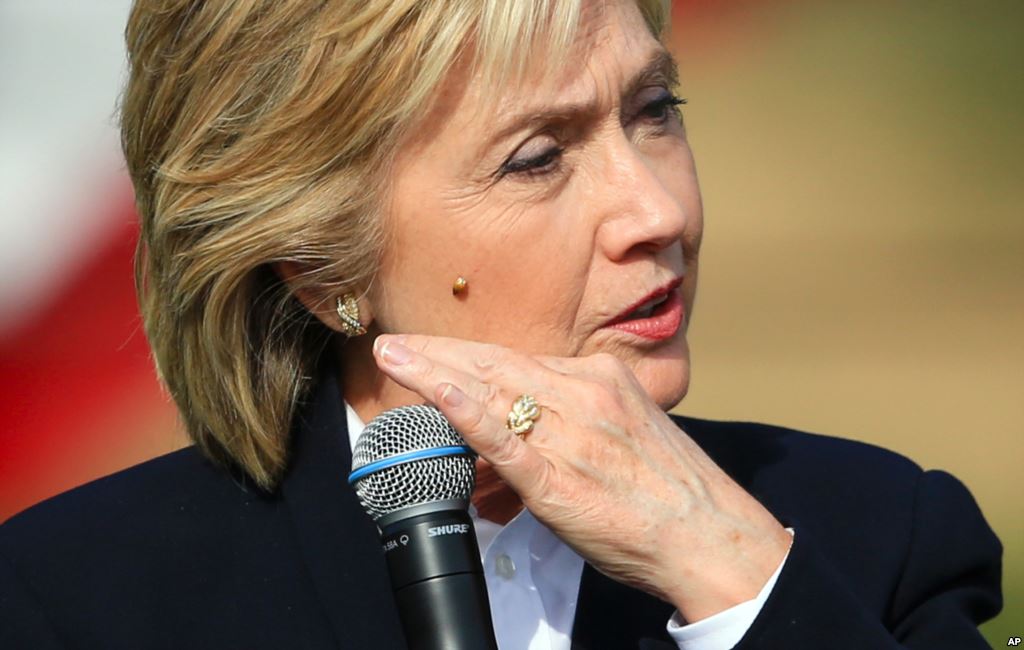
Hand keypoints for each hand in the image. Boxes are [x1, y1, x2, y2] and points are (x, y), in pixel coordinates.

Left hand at [372, 333, 791, 621]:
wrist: (711, 536)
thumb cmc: (669, 491)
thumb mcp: (625, 433)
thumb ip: (569, 427)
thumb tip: (511, 442)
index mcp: (601, 380)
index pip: (519, 359)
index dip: (467, 355)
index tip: (432, 349)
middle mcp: (585, 395)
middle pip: (498, 363)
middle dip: (439, 352)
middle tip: (393, 342)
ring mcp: (571, 433)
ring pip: (493, 392)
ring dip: (435, 373)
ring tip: (394, 358)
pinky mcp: (560, 478)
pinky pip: (506, 439)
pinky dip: (467, 412)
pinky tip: (437, 393)